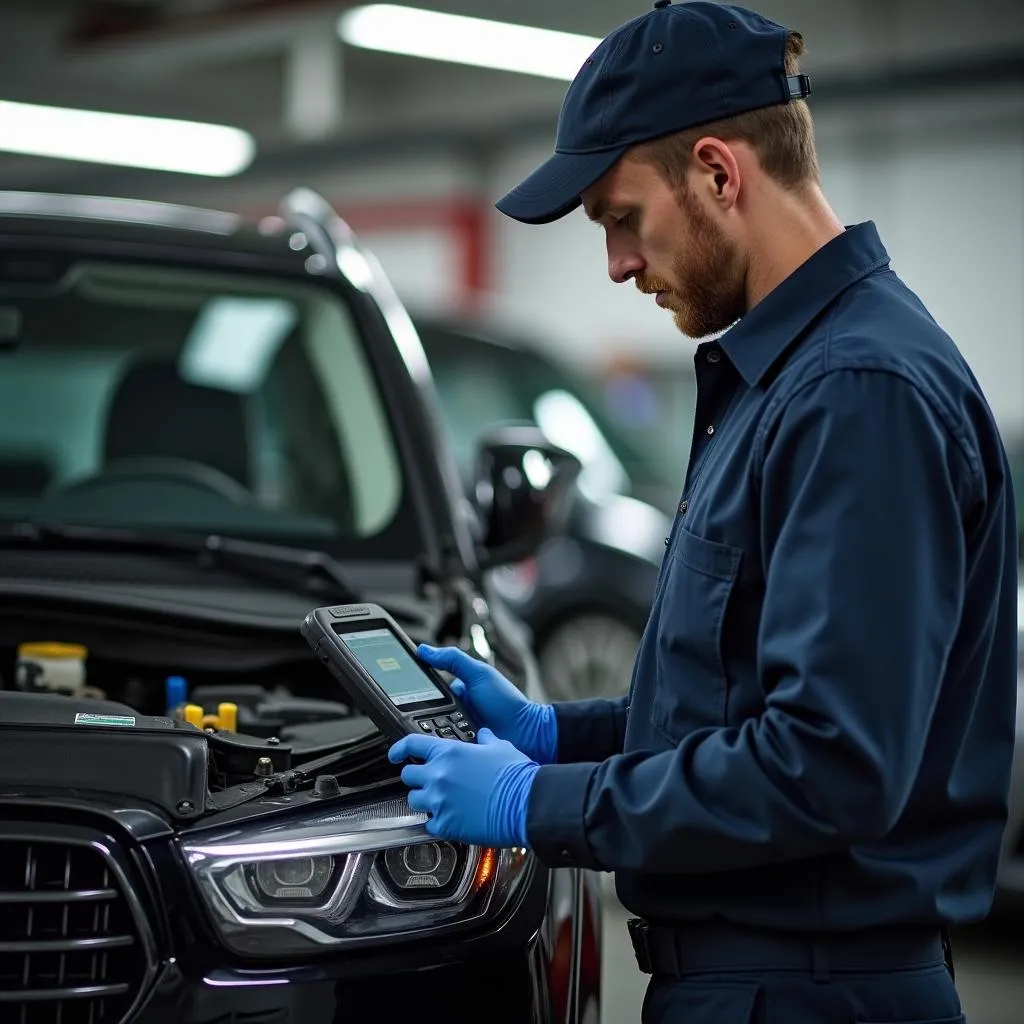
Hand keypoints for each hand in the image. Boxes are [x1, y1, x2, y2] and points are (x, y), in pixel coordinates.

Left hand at [388, 729, 538, 847]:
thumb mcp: (500, 747)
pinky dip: (437, 822)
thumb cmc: (516, 774)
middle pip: (409, 775)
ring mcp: (439, 801)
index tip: (395, 754)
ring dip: (424, 800)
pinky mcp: (445, 824)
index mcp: (449, 753)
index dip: (399, 749)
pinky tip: (452, 817)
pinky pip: (428, 824)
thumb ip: (485, 740)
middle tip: (430, 781)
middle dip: (417, 778)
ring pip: (414, 800)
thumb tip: (483, 735)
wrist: (526, 802)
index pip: (411, 744)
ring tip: (442, 801)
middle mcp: (439, 775)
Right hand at [417, 644, 557, 764]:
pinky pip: (444, 748)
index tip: (407, 692)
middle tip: (440, 715)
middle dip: (428, 715)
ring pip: (432, 732)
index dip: (418, 693)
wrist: (527, 733)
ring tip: (448, 729)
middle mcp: (453, 711)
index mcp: (456, 692)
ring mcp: (456, 731)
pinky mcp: (461, 750)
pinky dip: (444, 747)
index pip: (428, 692)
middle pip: (426, 714)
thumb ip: (453, 660)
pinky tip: (446, 747)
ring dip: (435, 732)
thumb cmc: (507, 702)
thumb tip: (423, 649)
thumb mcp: (479, 674)